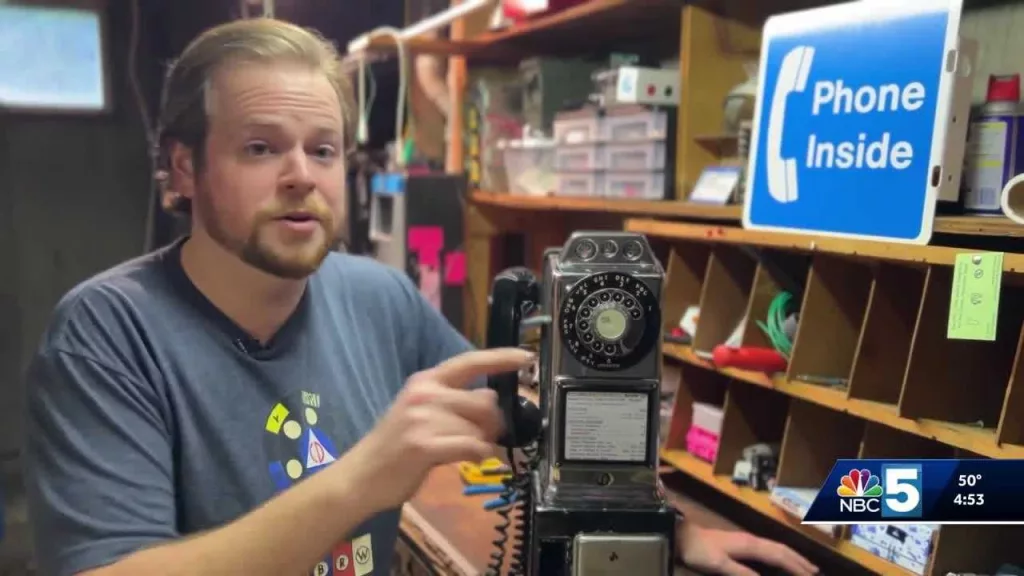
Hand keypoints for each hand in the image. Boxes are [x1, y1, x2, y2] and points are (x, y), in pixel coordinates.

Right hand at [343, 348, 532, 512]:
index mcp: (425, 380)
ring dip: (483, 442)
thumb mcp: (420, 411)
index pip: (469, 361)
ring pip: (480, 427)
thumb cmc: (395, 445)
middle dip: (494, 422)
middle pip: (484, 401)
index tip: (525, 357)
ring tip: (468, 450)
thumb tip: (491, 399)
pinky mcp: (424, 445)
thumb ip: (452, 401)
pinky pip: (471, 447)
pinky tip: (468, 458)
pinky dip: (477, 455)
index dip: (501, 358)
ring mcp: (423, 419)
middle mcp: (424, 393)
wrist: (361, 475)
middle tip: (486, 436)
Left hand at [678, 523, 817, 575]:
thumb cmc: (700, 551)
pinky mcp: (742, 542)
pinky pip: (768, 548)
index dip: (795, 566)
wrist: (683, 535)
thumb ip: (741, 572)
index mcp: (750, 544)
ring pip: (776, 547)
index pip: (779, 555)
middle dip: (799, 560)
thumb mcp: (719, 565)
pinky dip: (780, 554)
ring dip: (792, 556)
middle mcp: (752, 540)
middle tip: (816, 571)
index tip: (811, 575)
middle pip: (781, 549)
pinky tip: (780, 559)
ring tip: (805, 565)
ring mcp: (747, 540)